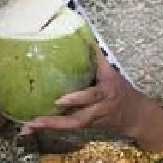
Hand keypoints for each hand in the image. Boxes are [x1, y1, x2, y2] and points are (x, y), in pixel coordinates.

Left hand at [21, 50, 148, 135]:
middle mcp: (97, 110)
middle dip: (55, 121)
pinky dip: (49, 128)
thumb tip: (83, 34)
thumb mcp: (111, 72)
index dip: (77, 98)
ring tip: (27, 126)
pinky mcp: (84, 127)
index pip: (91, 96)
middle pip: (77, 119)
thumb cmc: (120, 89)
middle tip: (35, 120)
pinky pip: (66, 127)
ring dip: (48, 126)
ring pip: (69, 126)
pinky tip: (30, 127)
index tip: (60, 100)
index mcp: (104, 93)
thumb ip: (96, 56)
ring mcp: (90, 121)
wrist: (134, 116)